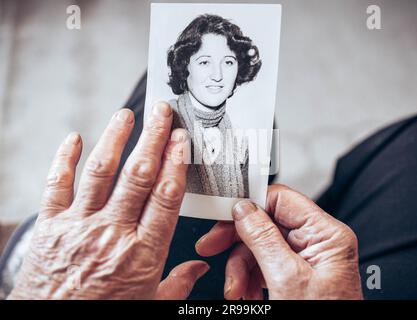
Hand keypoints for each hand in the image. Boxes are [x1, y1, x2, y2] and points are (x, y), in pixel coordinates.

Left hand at [9, 103, 207, 298]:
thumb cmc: (104, 318)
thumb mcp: (150, 305)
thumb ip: (178, 284)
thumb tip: (199, 267)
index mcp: (142, 253)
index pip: (165, 197)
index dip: (176, 163)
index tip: (182, 140)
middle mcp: (111, 233)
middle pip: (138, 176)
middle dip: (153, 139)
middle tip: (161, 113)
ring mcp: (79, 226)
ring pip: (100, 172)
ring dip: (114, 139)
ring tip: (125, 115)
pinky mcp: (51, 227)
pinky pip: (57, 185)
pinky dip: (64, 159)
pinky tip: (73, 139)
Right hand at [195, 184, 362, 299]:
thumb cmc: (321, 318)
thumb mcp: (286, 278)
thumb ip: (263, 238)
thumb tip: (243, 209)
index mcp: (326, 234)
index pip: (282, 199)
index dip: (251, 204)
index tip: (225, 214)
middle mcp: (318, 242)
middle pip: (266, 223)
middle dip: (238, 241)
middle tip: (212, 246)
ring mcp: (306, 258)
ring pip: (261, 246)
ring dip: (240, 267)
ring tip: (235, 288)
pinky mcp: (296, 274)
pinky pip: (265, 264)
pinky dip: (249, 278)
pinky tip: (245, 292)